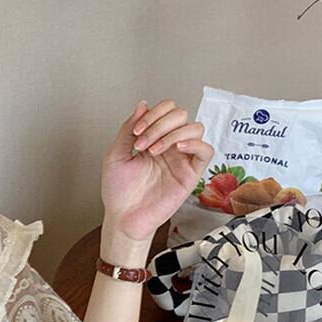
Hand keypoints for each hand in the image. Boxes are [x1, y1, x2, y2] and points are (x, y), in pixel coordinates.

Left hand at [100, 99, 213, 242]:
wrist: (123, 217)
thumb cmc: (119, 191)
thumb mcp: (115, 155)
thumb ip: (127, 129)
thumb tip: (142, 104)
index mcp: (154, 138)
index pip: (166, 109)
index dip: (153, 114)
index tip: (136, 131)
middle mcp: (170, 146)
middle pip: (181, 115)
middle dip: (160, 124)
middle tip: (142, 144)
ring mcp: (181, 159)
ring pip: (195, 128)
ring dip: (173, 133)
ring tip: (154, 151)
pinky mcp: (191, 174)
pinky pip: (206, 151)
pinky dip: (195, 143)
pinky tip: (177, 148)